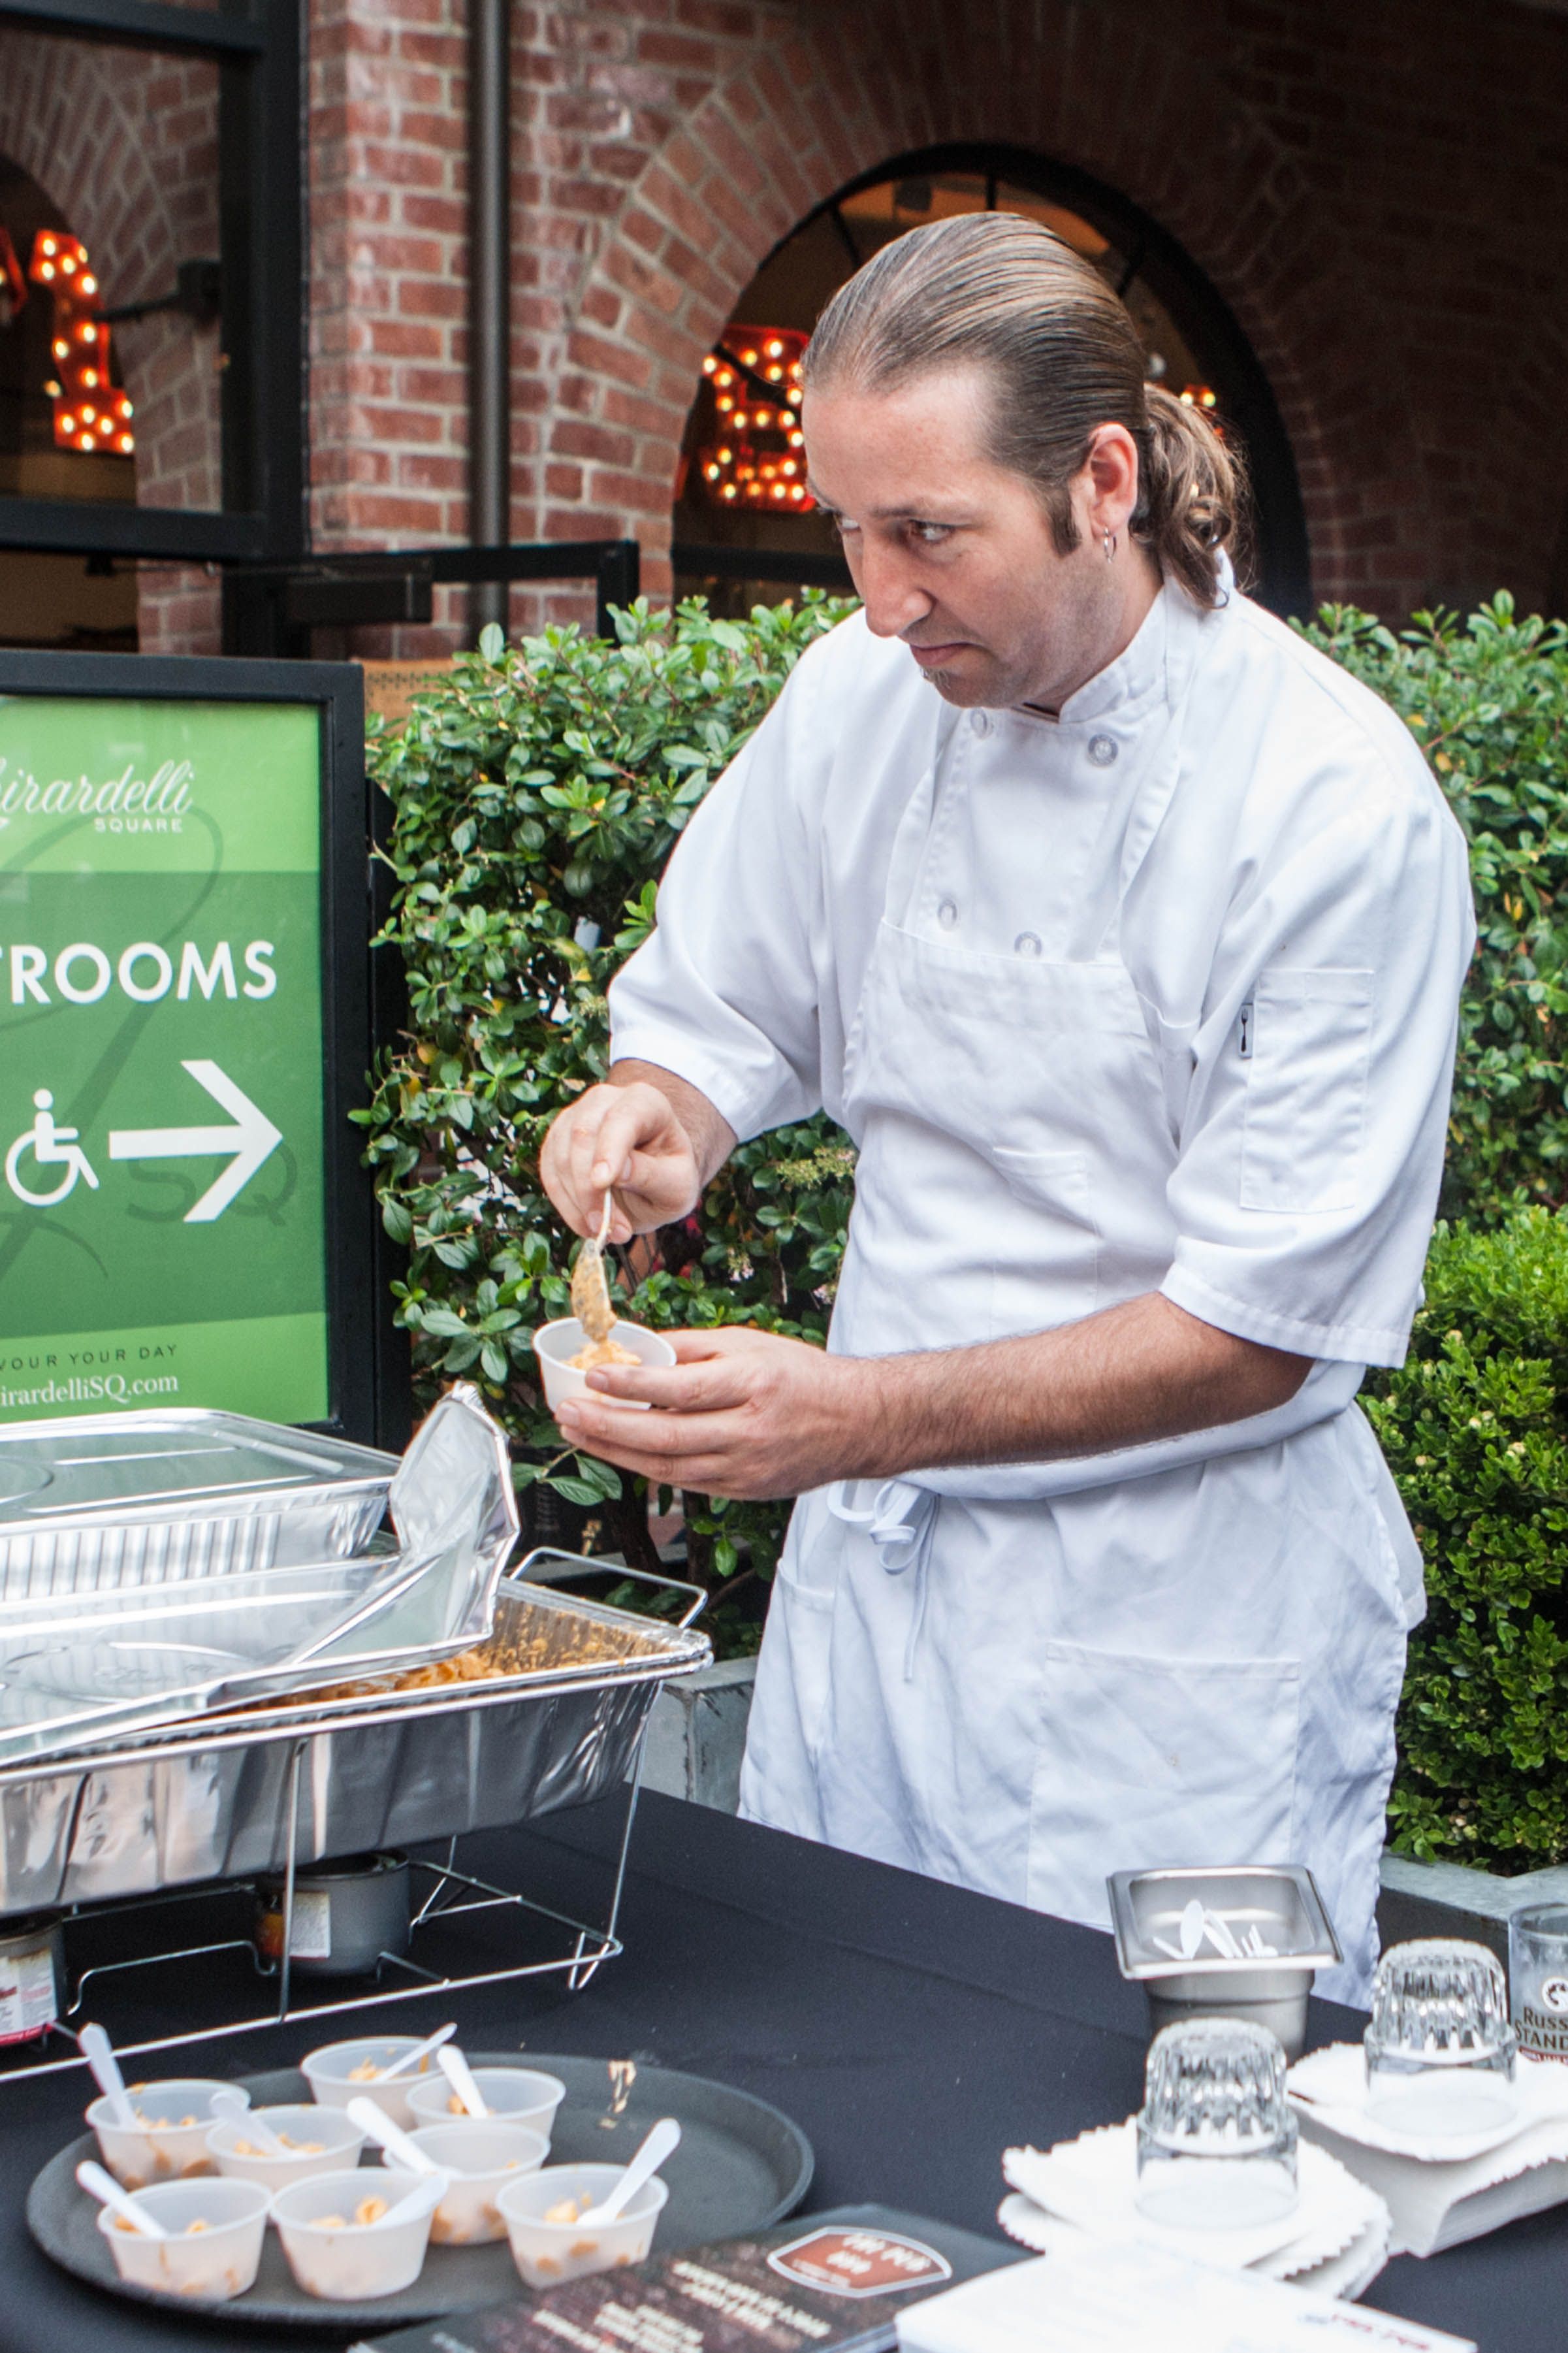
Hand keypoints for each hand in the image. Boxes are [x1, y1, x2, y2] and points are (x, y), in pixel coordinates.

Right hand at [539, 1080, 702, 1240]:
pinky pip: (549, 1173)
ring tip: (604, 1231)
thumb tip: (617, 1173)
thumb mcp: (677, 1185)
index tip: (602, 1183)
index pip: (623, 1117)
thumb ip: (652, 1175)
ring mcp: (576, 1116)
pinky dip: (565, 1205)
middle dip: (589, 1188)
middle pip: (583, 1135)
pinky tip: (587, 1225)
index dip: (609, 1148)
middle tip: (607, 1228)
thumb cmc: (670, 1177)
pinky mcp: (557, 1141)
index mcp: (646, 1102)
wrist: (653, 1177)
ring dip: (578, 1202)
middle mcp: (606, 1100)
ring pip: (560, 1156)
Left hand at [553, 1326, 871, 1499]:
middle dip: (608, 1426)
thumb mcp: (751, 1343)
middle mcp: (751, 1430)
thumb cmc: (802, 1376)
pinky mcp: (744, 1490)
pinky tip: (620, 1452)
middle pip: (667, 1435)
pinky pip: (685, 1483)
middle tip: (567, 1413)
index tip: (594, 1376)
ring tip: (579, 1433)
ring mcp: (747, 1467)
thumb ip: (693, 1346)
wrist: (856, 1423)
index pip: (684, 1388)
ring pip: (669, 1467)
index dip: (634, 1385)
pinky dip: (647, 1467)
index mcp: (755, 1383)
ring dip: (616, 1452)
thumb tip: (637, 1345)